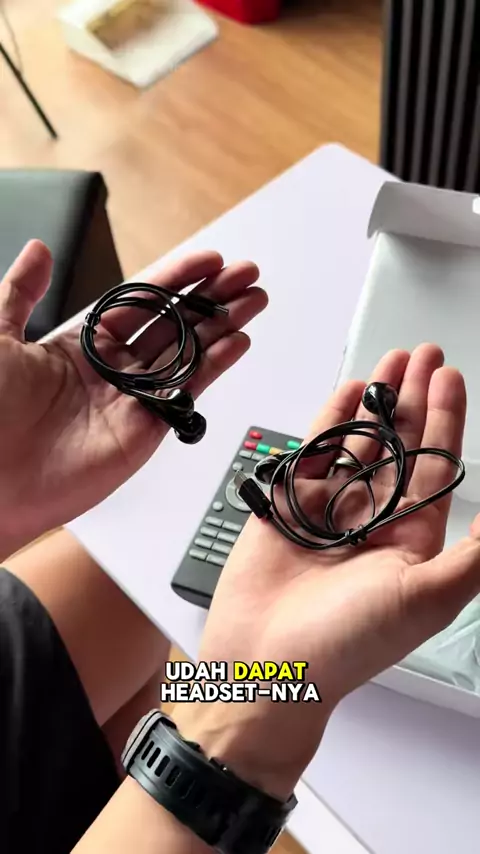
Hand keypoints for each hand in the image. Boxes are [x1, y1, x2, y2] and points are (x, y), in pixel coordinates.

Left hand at [0, 240, 266, 553]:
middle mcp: (112, 369)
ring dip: (224, 325)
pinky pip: (187, 390)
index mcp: (80, 343)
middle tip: (245, 273)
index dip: (175, 278)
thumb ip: (20, 291)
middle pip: (173, 323)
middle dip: (210, 296)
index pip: (139, 300)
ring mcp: (132, 399)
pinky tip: (238, 341)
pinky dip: (215, 364)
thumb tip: (39, 249)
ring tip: (255, 299)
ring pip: (189, 352)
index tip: (207, 260)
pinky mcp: (146, 429)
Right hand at [175, 344, 479, 798]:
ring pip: (360, 441)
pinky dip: (330, 420)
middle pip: (401, 444)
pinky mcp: (289, 504)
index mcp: (410, 540)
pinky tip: (346, 393)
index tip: (450, 378)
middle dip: (414, 398)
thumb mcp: (428, 597)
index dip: (446, 420)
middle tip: (424, 355)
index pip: (435, 466)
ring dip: (376, 400)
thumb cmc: (349, 640)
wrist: (268, 662)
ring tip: (391, 360)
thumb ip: (474, 555)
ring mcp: (330, 508)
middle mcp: (373, 519)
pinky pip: (314, 451)